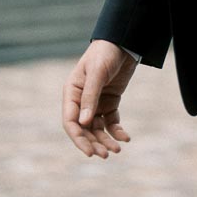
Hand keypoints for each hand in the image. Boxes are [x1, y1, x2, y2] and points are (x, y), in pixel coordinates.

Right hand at [62, 40, 136, 157]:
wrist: (124, 41)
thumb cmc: (105, 53)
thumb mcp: (97, 73)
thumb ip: (90, 96)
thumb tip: (83, 123)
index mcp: (72, 92)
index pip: (71, 122)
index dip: (78, 139)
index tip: (90, 152)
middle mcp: (81, 100)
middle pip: (84, 129)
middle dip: (94, 143)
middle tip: (106, 155)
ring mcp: (96, 102)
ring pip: (97, 128)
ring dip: (106, 140)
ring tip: (117, 150)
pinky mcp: (110, 102)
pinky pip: (111, 121)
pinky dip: (117, 131)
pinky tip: (125, 138)